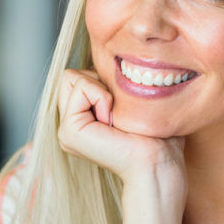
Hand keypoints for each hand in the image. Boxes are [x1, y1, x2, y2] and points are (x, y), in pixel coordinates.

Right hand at [56, 68, 185, 205]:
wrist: (157, 161)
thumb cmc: (154, 134)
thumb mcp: (129, 102)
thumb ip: (110, 86)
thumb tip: (109, 62)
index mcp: (81, 120)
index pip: (77, 77)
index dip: (102, 81)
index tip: (122, 106)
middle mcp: (69, 126)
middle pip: (70, 76)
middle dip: (97, 82)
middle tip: (117, 111)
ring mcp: (66, 131)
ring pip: (71, 77)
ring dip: (100, 89)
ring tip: (115, 117)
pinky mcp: (69, 132)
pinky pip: (81, 87)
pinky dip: (101, 96)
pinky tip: (112, 120)